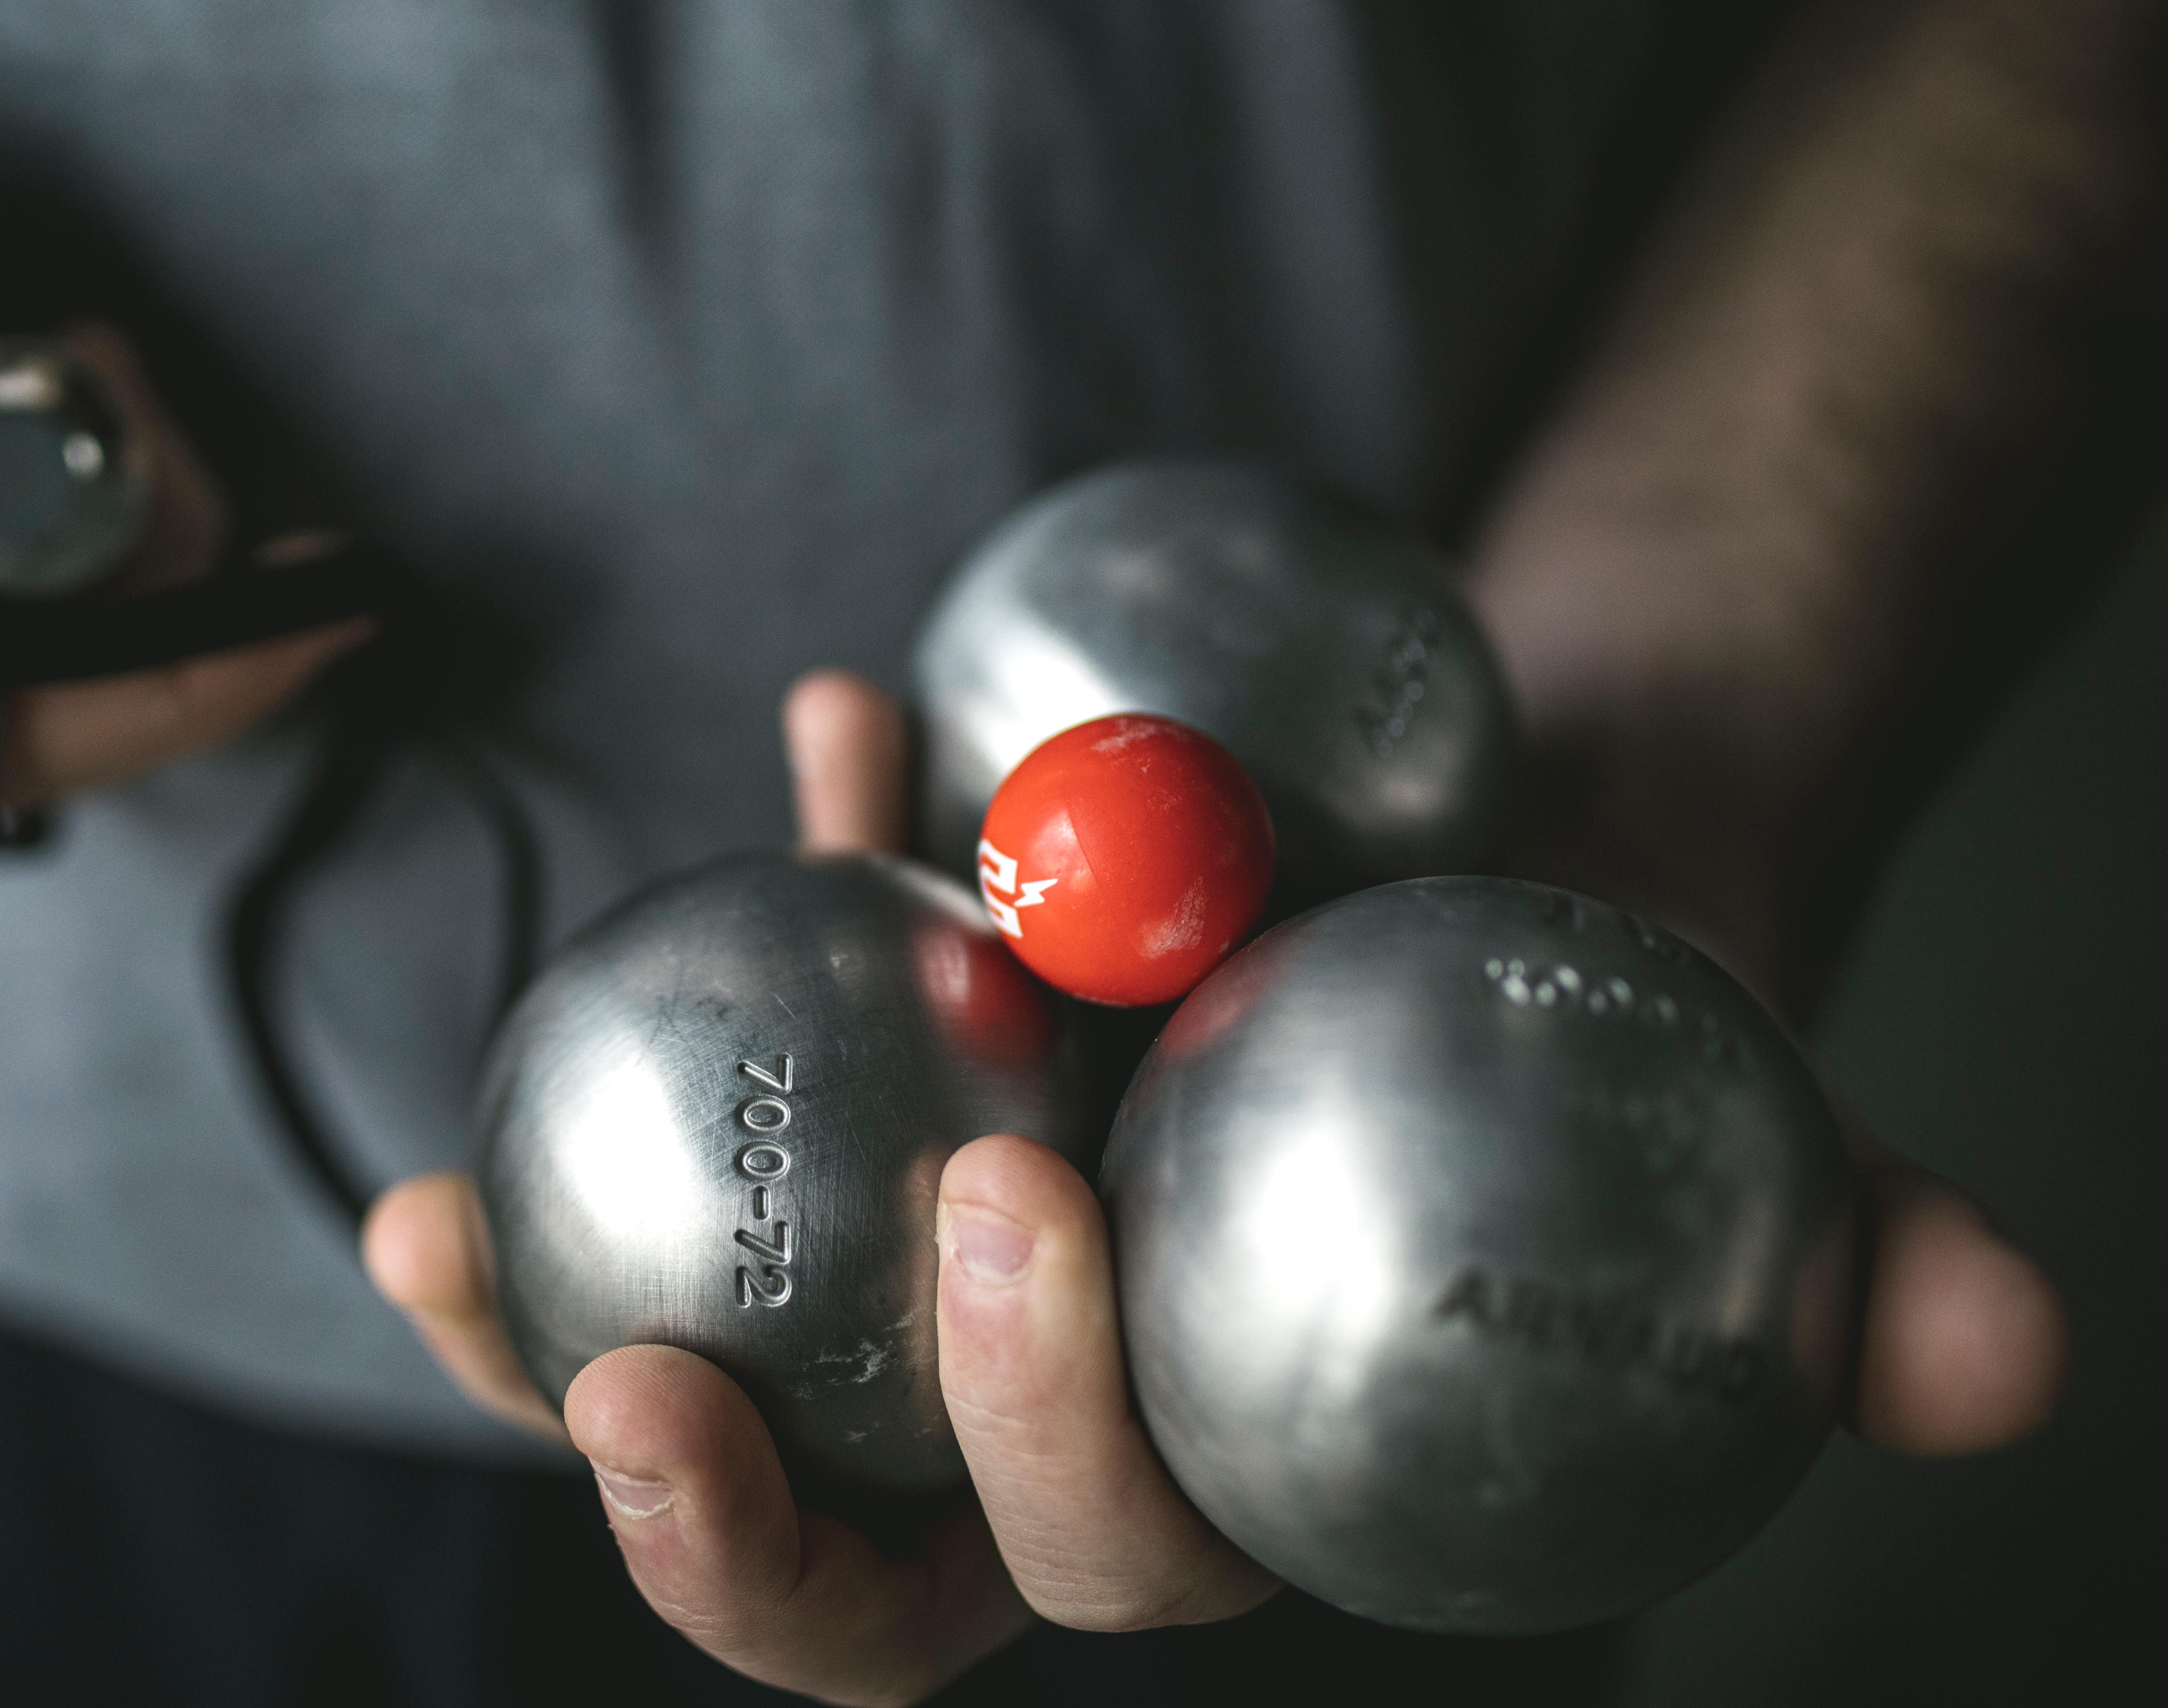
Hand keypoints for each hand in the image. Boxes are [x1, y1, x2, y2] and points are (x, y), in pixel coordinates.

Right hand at [0, 0, 364, 805]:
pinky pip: (47, 614)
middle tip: (113, 374)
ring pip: (56, 667)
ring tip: (68, 353)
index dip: (144, 702)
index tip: (309, 619)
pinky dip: (91, 510)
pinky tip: (48, 382)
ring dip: (119, 523)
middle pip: (24, 713)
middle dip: (136, 577)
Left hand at [369, 673, 2071, 1704]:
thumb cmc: (1593, 1008)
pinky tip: (592, 929)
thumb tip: (1995, 1350)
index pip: (1115, 1562)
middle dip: (725, 1528)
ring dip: (527, 1342)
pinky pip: (669, 1153)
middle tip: (645, 1372)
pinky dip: (610, 1056)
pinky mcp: (822, 1147)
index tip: (1015, 1214)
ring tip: (429, 1232)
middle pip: (842, 1569)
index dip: (1047, 1460)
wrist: (1474, 856)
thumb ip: (1844, 1248)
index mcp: (1223, 1470)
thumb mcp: (1738, 1108)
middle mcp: (1032, 1423)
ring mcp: (899, 1298)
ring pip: (688, 1387)